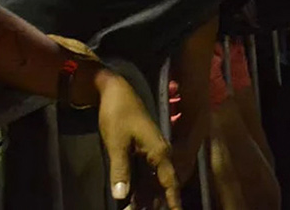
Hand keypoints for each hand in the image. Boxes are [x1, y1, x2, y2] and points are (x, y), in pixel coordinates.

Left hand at [96, 70, 179, 208]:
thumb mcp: (117, 143)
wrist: (116, 91)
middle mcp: (159, 155)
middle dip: (157, 204)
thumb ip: (120, 170)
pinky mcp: (141, 151)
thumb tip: (121, 197)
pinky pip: (144, 175)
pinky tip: (130, 200)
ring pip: (152, 182)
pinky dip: (138, 189)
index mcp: (159, 152)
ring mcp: (151, 153)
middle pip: (162, 186)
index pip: (169, 183)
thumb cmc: (119, 114)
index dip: (173, 202)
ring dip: (146, 199)